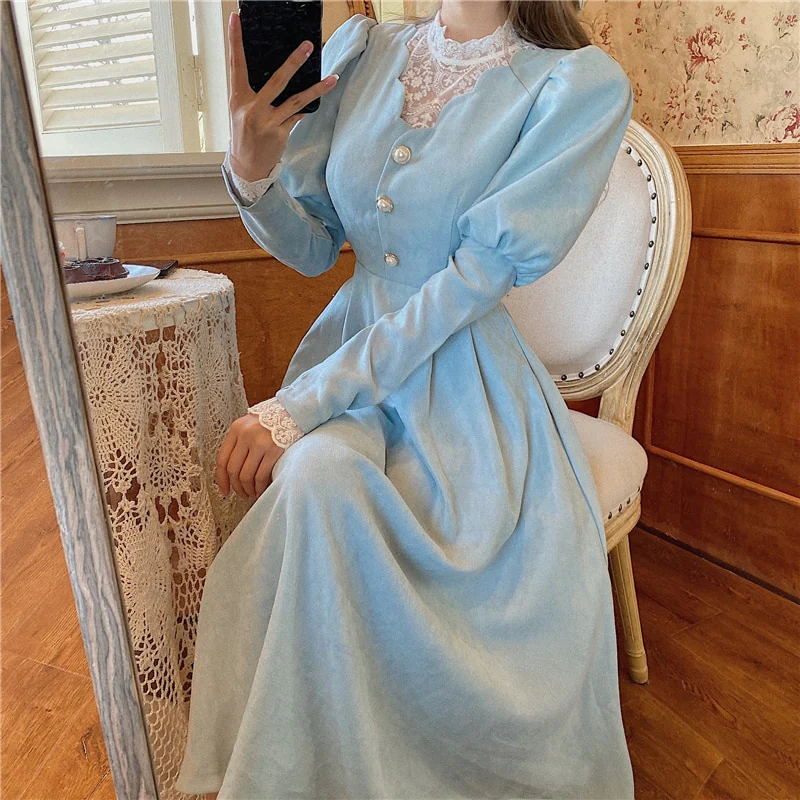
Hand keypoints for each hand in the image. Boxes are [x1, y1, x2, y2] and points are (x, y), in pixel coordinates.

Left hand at [216, 414, 284, 499]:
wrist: (295, 411)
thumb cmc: (274, 420)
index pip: (222, 459)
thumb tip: (232, 471)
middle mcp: (246, 434)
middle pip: (233, 470)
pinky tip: (262, 489)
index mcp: (237, 428)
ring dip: (248, 489)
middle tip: (242, 494)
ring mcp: (260, 442)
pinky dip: (260, 487)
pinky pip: (261, 476)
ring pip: (246, 475)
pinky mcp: (274, 450)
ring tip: (252, 493)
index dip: (221, 479)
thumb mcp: (251, 425)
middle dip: (236, 487)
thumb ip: (240, 442)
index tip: (224, 490)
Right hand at [227, 11, 339, 181]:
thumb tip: (276, 70)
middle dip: (293, 62)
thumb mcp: (240, 110)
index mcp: (237, 98)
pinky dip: (308, 106)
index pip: (236, 64)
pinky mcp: (281, 133)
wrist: (247, 166)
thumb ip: (252, 91)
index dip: (234, 41)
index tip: (235, 19)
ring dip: (316, 89)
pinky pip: (298, 115)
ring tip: (331, 78)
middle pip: (276, 80)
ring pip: (296, 100)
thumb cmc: (244, 133)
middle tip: (307, 46)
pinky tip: (320, 94)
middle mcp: (252, 109)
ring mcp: (268, 122)